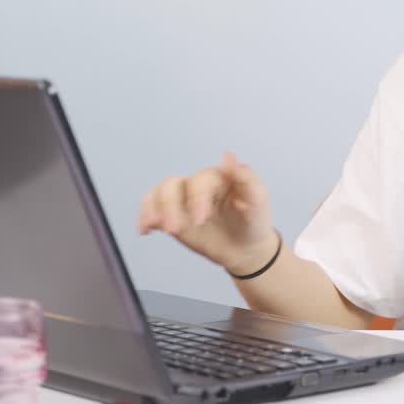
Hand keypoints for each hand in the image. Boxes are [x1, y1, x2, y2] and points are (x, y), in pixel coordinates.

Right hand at [137, 151, 277, 273]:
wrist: (246, 248)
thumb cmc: (253, 221)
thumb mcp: (258, 200)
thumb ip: (245, 178)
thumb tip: (227, 155)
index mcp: (216, 177)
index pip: (199, 181)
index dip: (196, 198)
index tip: (201, 220)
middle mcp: (196, 185)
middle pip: (172, 185)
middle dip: (170, 207)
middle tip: (175, 230)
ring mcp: (182, 199)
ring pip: (158, 193)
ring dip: (153, 209)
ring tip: (155, 226)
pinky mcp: (172, 215)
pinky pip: (151, 209)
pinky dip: (145, 216)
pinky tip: (145, 230)